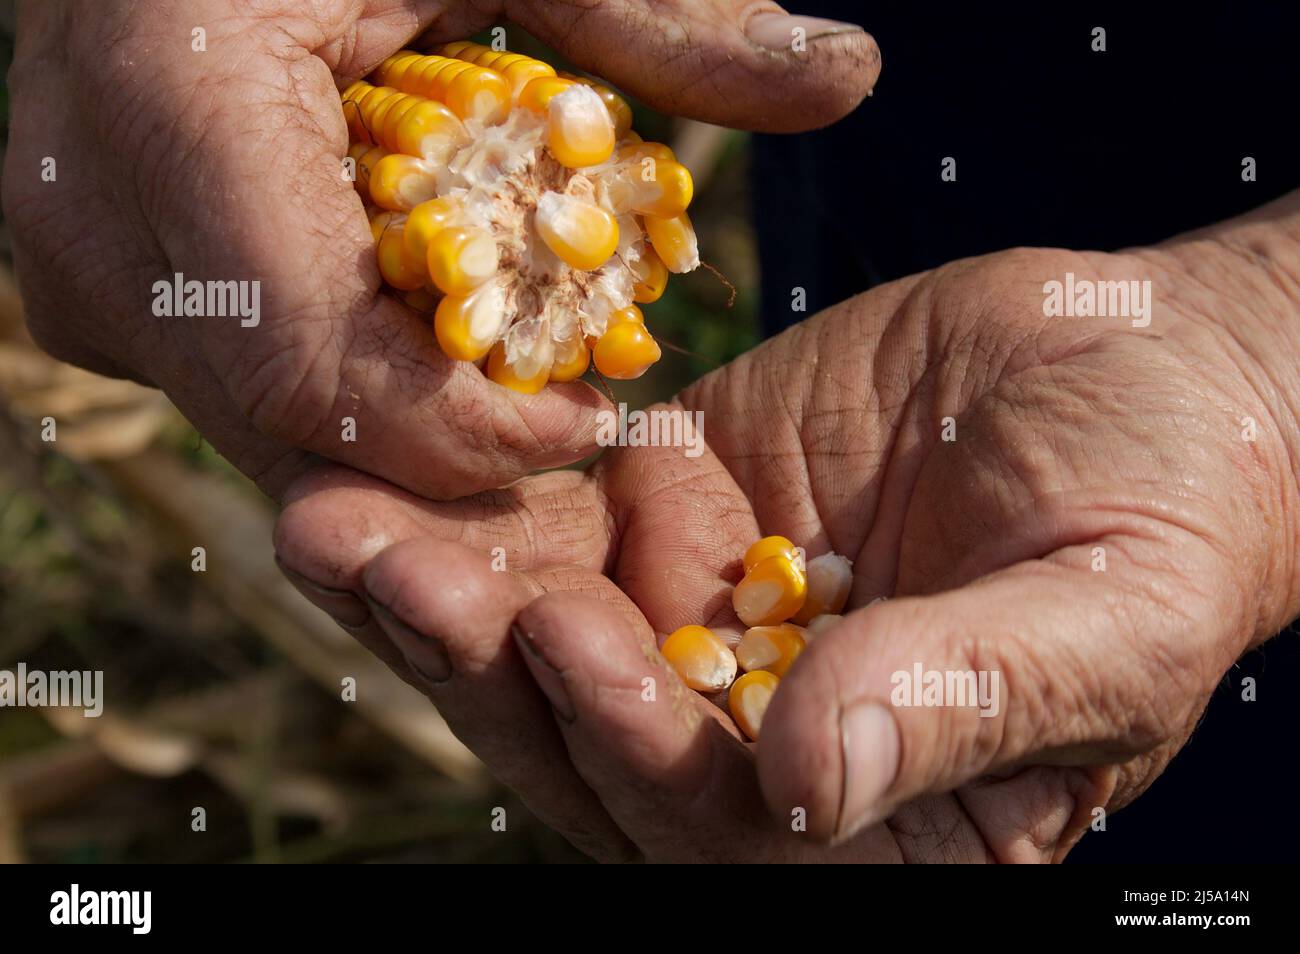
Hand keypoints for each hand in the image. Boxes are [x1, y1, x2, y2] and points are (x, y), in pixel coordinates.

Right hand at [2, 0, 878, 497]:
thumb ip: (661, 15)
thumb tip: (853, 73)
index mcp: (170, 106)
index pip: (314, 361)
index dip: (463, 431)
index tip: (592, 426)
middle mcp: (98, 226)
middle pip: (295, 425)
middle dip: (448, 449)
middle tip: (576, 422)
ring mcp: (90, 278)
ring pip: (269, 427)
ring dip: (407, 427)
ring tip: (515, 382)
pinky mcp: (112, 300)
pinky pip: (247, 389)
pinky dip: (356, 388)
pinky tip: (433, 345)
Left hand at [273, 198, 1299, 860]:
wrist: (1146, 370)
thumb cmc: (1171, 512)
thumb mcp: (1104, 623)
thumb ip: (956, 705)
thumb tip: (809, 787)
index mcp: (856, 804)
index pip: (712, 819)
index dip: (636, 740)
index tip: (570, 638)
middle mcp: (751, 724)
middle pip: (585, 726)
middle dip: (476, 656)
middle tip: (373, 564)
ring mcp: (702, 610)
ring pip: (540, 623)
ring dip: (436, 577)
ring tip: (331, 514)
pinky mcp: (672, 500)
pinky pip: (557, 508)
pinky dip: (478, 486)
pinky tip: (390, 445)